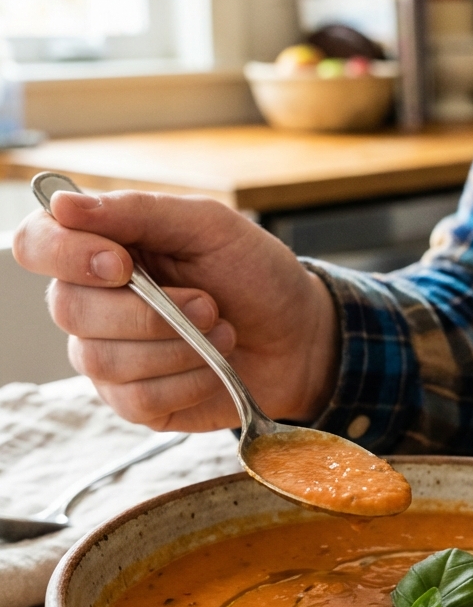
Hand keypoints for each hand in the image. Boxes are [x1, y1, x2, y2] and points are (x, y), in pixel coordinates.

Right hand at [13, 190, 339, 430]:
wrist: (300, 336)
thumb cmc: (255, 275)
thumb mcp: (209, 226)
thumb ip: (139, 211)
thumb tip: (63, 203)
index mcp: (101, 248)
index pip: (37, 246)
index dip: (67, 255)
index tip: (123, 265)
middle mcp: (93, 302)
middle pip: (69, 309)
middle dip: (148, 312)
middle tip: (208, 303)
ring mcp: (109, 356)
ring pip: (103, 360)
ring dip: (176, 348)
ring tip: (221, 332)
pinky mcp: (135, 402)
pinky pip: (137, 399)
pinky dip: (188, 381)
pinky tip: (214, 367)